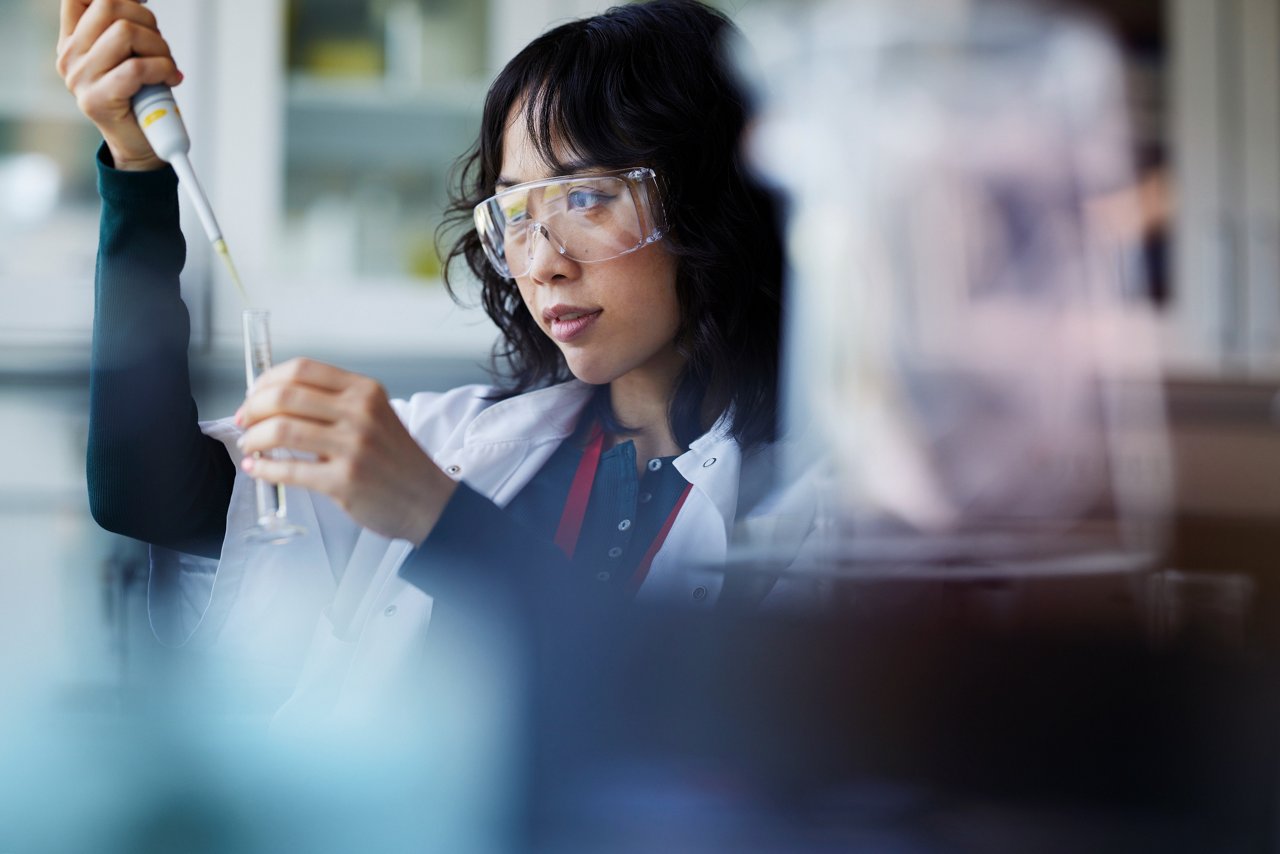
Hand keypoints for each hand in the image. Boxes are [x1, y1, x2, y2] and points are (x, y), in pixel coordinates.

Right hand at [56, 0, 183, 170]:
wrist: (139, 147)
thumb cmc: (139, 99)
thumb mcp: (129, 55)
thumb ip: (125, 28)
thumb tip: (140, 1)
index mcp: (72, 41)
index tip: (141, 5)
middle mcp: (70, 56)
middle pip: (109, 6)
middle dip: (147, 22)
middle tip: (159, 47)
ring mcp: (80, 78)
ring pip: (126, 32)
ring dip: (159, 47)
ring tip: (165, 67)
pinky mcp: (98, 99)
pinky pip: (137, 67)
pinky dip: (164, 69)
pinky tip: (170, 79)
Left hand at [236, 358, 458, 546]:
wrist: (428, 500)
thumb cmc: (397, 460)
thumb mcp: (376, 415)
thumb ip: (335, 403)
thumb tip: (275, 400)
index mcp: (365, 391)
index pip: (302, 369)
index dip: (267, 380)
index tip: (254, 395)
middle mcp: (360, 413)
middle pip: (285, 396)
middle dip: (252, 408)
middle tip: (244, 421)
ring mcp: (352, 447)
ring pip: (280, 430)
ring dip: (253, 438)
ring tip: (250, 446)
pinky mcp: (344, 480)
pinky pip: (288, 469)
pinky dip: (264, 468)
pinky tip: (258, 468)